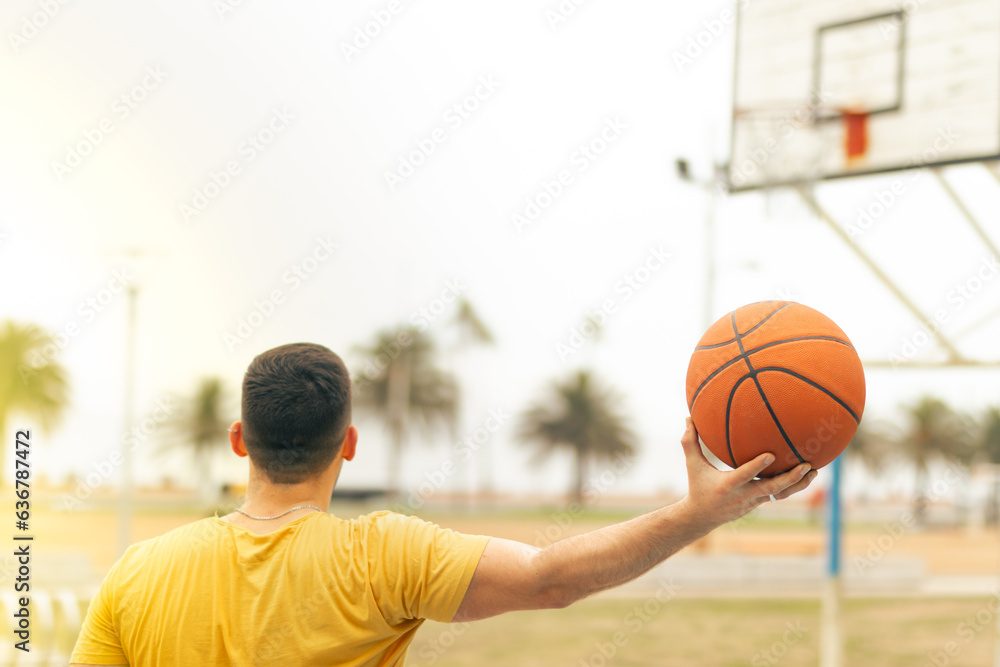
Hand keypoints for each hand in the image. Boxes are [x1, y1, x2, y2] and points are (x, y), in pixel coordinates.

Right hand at [677, 418, 817, 531]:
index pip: (745, 475)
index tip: (772, 454)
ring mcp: (753, 501)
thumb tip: (688, 417)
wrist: (702, 517)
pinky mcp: (759, 503)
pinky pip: (779, 494)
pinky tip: (805, 474)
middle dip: (791, 478)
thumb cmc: (697, 486)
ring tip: (814, 470)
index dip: (758, 466)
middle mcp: (743, 495)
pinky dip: (792, 486)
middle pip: (771, 489)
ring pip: (780, 494)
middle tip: (806, 465)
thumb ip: (690, 442)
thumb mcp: (692, 465)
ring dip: (799, 484)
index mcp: (727, 485)